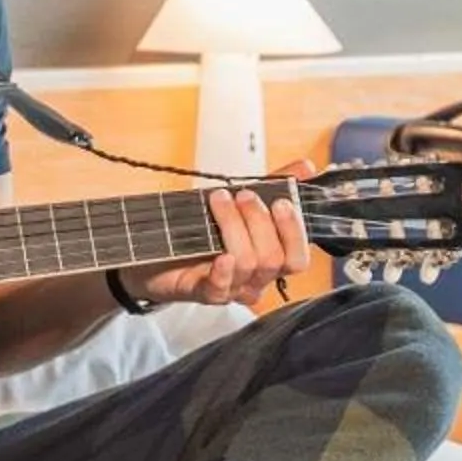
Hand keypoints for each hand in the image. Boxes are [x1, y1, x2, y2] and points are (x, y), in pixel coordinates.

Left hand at [120, 159, 314, 309]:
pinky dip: (223, 271)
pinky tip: (221, 255)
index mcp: (269, 260)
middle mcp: (254, 279)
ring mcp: (231, 288)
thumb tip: (306, 168)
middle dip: (258, 221)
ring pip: (248, 265)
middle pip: (273, 259)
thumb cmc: (202, 230)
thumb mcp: (240, 204)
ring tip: (219, 200)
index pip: (296, 258)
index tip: (281, 201)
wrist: (155, 251)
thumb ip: (275, 187)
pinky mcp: (203, 292)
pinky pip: (220, 289)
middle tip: (241, 195)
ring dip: (234, 227)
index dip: (294, 231)